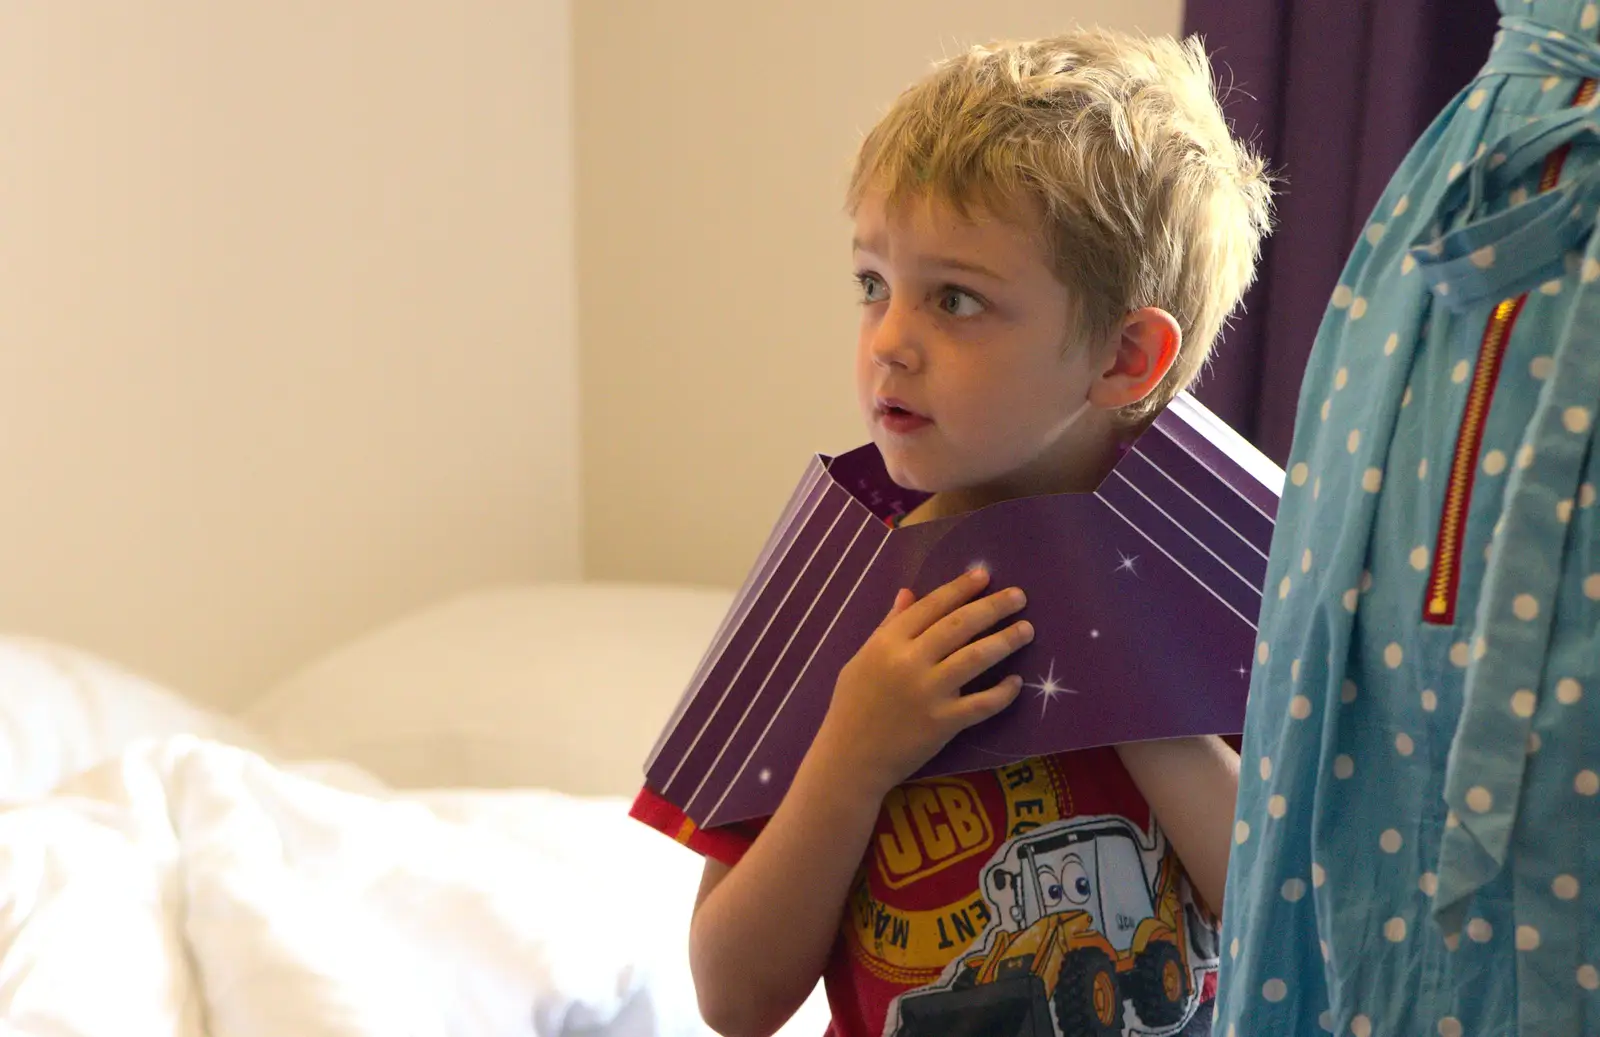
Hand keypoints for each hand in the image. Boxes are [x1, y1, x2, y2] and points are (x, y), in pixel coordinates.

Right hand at [813, 567, 1032, 795]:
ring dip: (1006, 641)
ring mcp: (928, 693)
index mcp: (887, 643)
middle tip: (1019, 596)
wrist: (850, 760)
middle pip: (960, 625)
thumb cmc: (852, 707)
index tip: (984, 575)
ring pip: (976, 658)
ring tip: (1026, 630)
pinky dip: (1003, 692)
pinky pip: (982, 703)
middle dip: (994, 607)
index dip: (960, 588)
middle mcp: (909, 662)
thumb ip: (888, 626)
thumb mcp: (862, 659)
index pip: (931, 606)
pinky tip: (1016, 681)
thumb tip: (909, 593)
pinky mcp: (943, 724)